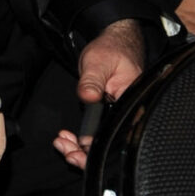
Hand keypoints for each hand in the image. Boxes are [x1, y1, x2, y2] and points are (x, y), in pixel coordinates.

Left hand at [53, 18, 145, 170]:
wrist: (114, 42)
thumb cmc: (111, 49)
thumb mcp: (98, 62)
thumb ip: (92, 81)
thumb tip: (88, 97)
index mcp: (133, 101)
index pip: (117, 134)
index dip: (96, 148)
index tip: (76, 150)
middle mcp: (128, 113)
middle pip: (110, 144)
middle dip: (85, 153)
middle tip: (65, 150)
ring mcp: (117, 115)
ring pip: (102, 142)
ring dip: (80, 148)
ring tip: (61, 143)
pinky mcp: (108, 115)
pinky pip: (96, 133)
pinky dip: (80, 139)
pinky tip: (66, 138)